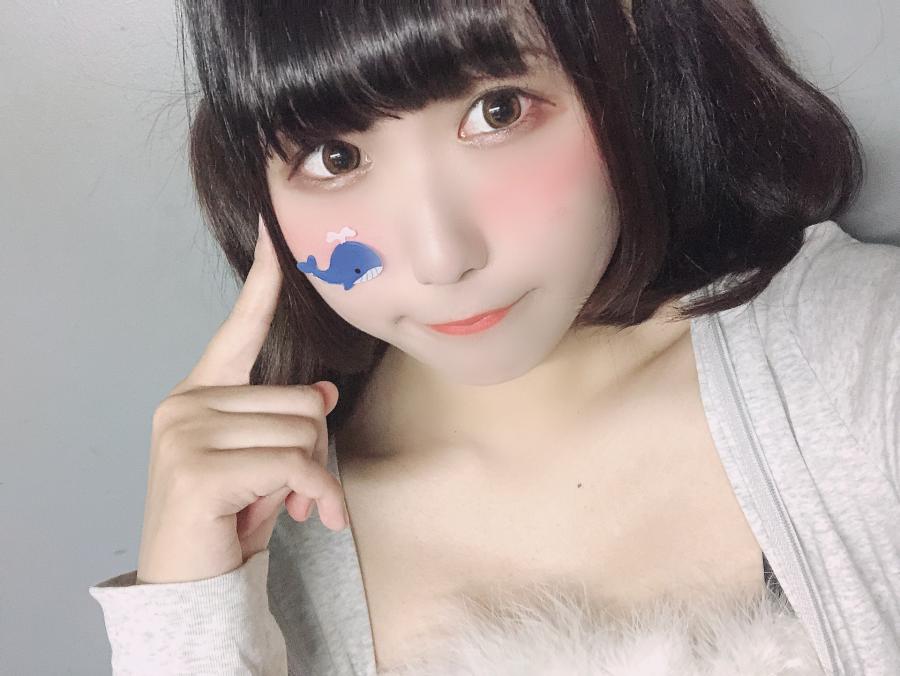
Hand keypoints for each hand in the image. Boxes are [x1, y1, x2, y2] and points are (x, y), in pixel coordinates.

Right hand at [135, 215, 345, 583]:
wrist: (191, 583)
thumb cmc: (228, 517)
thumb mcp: (265, 463)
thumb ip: (286, 422)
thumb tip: (324, 392)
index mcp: (200, 393)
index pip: (240, 329)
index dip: (263, 285)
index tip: (272, 234)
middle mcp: (187, 403)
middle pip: (302, 398)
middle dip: (316, 449)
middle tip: (303, 488)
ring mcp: (187, 432)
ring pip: (303, 430)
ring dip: (315, 475)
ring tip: (298, 505)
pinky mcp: (199, 467)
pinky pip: (294, 465)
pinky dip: (319, 495)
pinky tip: (314, 519)